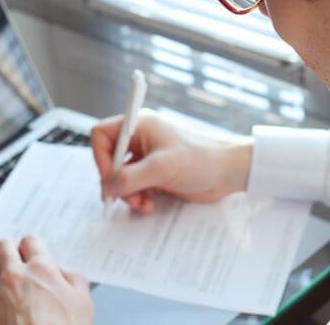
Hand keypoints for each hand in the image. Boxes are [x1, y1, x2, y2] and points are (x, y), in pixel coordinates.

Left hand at [0, 236, 92, 324]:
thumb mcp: (83, 303)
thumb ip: (74, 279)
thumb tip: (62, 273)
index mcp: (41, 270)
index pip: (30, 241)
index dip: (32, 247)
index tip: (31, 254)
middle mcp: (13, 276)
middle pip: (2, 246)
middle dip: (8, 251)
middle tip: (12, 260)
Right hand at [91, 109, 252, 211]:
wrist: (229, 172)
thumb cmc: (200, 160)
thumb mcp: (161, 168)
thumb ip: (129, 178)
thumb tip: (107, 187)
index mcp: (140, 125)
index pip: (102, 135)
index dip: (100, 157)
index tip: (111, 178)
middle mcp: (141, 138)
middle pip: (109, 159)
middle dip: (116, 181)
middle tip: (126, 197)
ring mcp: (148, 157)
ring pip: (121, 176)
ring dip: (128, 194)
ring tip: (142, 203)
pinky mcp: (155, 174)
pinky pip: (134, 186)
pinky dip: (138, 198)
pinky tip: (150, 204)